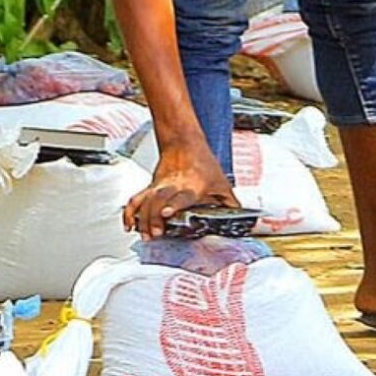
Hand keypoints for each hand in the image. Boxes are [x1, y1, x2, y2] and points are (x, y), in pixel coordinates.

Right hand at [124, 140, 238, 238]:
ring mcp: (159, 187)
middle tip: (156, 233)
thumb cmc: (202, 162)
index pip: (181, 196)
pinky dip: (130, 212)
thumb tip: (245, 221)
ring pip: (145, 202)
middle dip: (154, 218)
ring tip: (145, 234)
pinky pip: (136, 200)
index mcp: (192, 187)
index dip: (174, 204)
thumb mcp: (221, 183)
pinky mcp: (151, 188)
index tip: (168, 213)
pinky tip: (129, 225)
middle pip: (158, 202)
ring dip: (142, 219)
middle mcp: (172, 187)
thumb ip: (231, 204)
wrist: (184, 142)